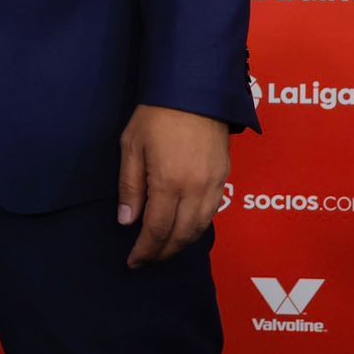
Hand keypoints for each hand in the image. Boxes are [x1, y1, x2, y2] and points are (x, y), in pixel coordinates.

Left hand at [117, 105, 230, 267]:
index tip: (133, 262)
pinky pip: (212, 213)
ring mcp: (214, 185)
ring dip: (182, 244)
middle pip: (181, 235)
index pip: (157, 230)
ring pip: (200, 228)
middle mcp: (196, 190)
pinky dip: (197, 227)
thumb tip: (128, 222)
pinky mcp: (225, 178)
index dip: (145, 250)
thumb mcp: (132, 147)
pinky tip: (184, 228)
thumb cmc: (156, 116)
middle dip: (163, 253)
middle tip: (147, 261)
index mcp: (169, 183)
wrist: (195, 92)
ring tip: (164, 250)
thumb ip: (130, 186)